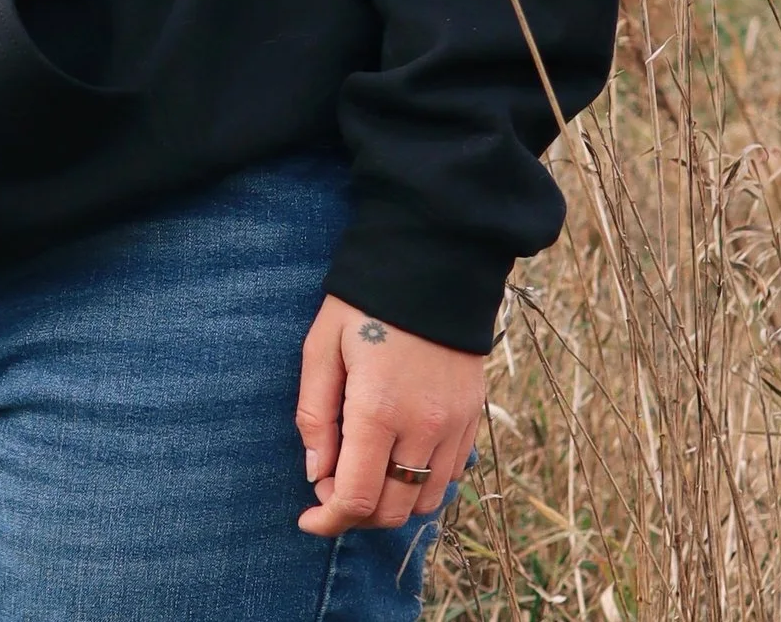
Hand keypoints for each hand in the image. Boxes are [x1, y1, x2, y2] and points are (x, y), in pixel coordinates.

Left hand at [295, 293, 483, 534]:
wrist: (432, 262)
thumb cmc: (365, 301)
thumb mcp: (322, 346)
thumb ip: (314, 414)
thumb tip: (315, 474)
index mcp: (378, 409)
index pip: (356, 498)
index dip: (328, 520)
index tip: (307, 518)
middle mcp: (423, 426)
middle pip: (392, 510)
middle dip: (356, 514)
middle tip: (331, 486)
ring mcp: (455, 425)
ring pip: (425, 502)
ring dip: (391, 503)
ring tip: (366, 474)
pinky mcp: (473, 418)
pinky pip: (451, 478)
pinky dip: (422, 485)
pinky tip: (399, 460)